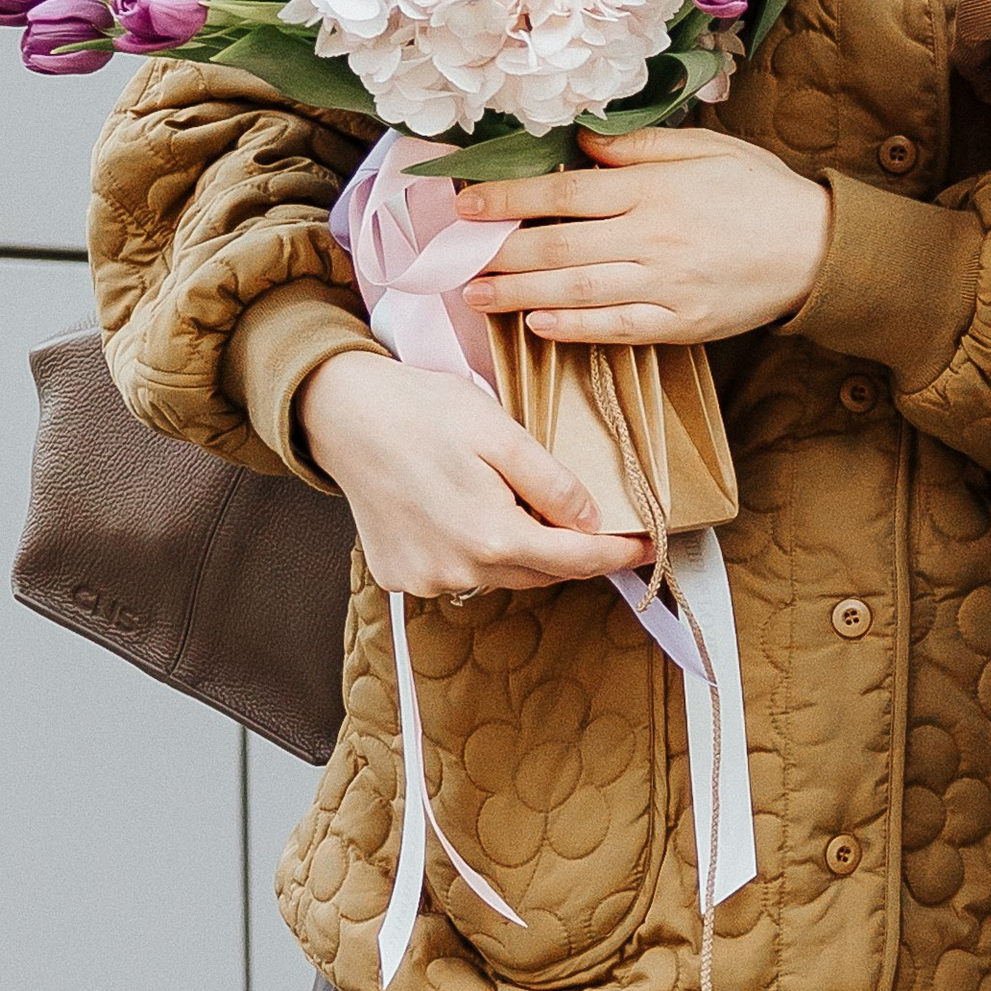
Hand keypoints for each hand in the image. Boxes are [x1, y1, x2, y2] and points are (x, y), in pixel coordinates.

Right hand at [299, 351, 648, 596]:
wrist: (343, 414)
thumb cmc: (423, 411)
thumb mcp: (501, 432)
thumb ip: (551, 483)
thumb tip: (593, 521)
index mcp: (489, 534)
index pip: (573, 559)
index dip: (616, 554)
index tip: (647, 549)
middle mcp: (457, 570)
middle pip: (539, 571)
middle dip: (573, 551)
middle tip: (600, 525)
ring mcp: (424, 579)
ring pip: (500, 574)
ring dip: (523, 550)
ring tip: (522, 505)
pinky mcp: (399, 577)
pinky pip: (460, 573)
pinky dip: (477, 551)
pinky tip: (471, 513)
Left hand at [453, 128, 832, 347]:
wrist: (818, 249)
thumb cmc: (758, 191)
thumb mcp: (704, 149)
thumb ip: (640, 147)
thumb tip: (580, 144)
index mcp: (655, 189)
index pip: (566, 193)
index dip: (510, 200)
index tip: (467, 206)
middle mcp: (653, 238)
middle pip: (558, 247)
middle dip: (498, 253)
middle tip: (452, 259)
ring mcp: (665, 286)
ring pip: (577, 292)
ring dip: (519, 295)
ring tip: (476, 295)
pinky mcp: (680, 324)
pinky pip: (616, 328)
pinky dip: (573, 329)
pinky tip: (538, 326)